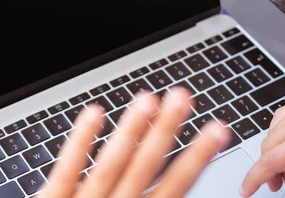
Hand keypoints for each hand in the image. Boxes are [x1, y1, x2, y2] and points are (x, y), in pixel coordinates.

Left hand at [38, 88, 229, 197]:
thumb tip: (177, 187)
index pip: (175, 187)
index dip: (198, 158)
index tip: (217, 130)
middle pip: (146, 168)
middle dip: (166, 131)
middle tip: (183, 98)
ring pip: (112, 164)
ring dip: (132, 130)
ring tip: (149, 98)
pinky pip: (67, 169)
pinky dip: (81, 140)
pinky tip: (95, 112)